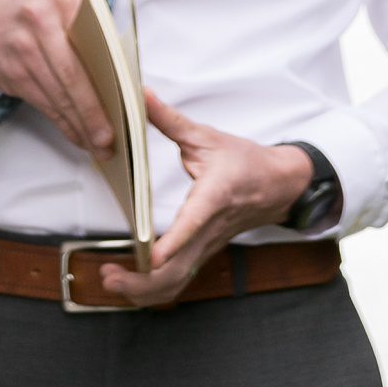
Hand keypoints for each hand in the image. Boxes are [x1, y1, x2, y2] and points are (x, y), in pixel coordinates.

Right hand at [0, 0, 115, 152]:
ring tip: (97, 143)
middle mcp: (40, 19)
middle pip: (73, 75)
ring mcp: (21, 46)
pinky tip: (76, 134)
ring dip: (79, 125)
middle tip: (109, 139)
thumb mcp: (65, 12)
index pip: (95, 44)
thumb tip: (134, 85)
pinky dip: (62, 123)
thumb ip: (97, 37)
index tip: (125, 109)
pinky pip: (43, 104)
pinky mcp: (10, 72)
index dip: (110, 81)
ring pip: (58, 95)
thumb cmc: (38, 19)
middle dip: (93, 113)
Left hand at [96, 90, 310, 307]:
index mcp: (213, 197)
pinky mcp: (203, 254)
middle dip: (142, 281)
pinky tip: (132, 283)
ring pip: (177, 283)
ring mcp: (207, 247)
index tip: (150, 256)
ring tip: (113, 282)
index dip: (172, 243)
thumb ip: (170, 120)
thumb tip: (142, 95)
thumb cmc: (244, 162)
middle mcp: (210, 229)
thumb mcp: (207, 136)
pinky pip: (179, 281)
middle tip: (108, 275)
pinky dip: (154, 289)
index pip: (193, 224)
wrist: (279, 186)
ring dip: (144, 291)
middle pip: (178, 270)